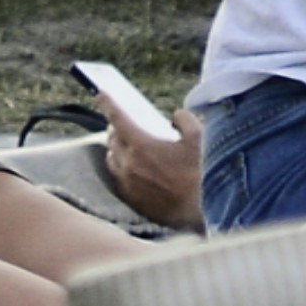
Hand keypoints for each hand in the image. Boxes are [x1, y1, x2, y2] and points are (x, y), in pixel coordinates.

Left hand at [96, 90, 204, 229]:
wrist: (204, 211)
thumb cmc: (203, 174)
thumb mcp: (200, 139)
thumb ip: (185, 120)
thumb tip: (176, 117)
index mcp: (142, 145)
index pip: (118, 118)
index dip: (108, 103)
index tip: (100, 94)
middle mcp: (129, 163)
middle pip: (112, 139)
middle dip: (116, 128)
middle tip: (123, 125)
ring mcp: (128, 182)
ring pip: (112, 159)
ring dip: (117, 149)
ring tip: (127, 147)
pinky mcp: (131, 198)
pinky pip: (119, 178)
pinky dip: (123, 169)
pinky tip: (135, 169)